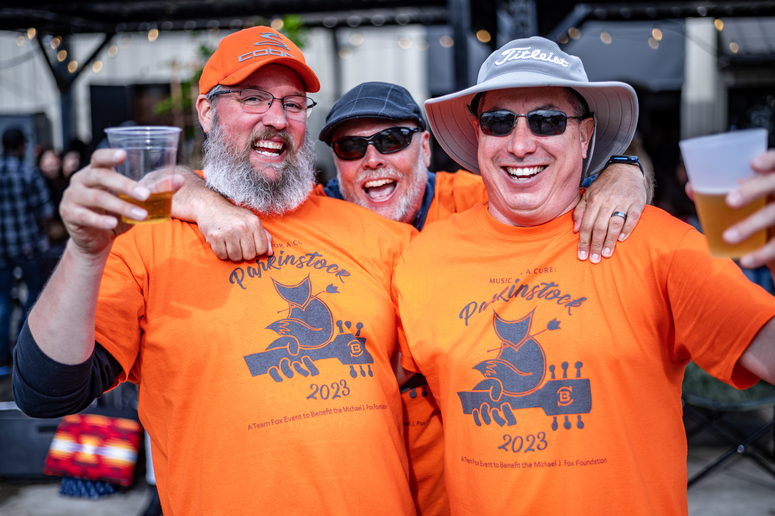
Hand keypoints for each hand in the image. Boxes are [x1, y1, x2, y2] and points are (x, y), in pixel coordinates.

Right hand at [59, 149, 166, 255]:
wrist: (97, 239)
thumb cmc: (117, 213)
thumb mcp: (135, 201)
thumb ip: (154, 190)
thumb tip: (180, 179)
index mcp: (95, 171)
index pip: (98, 157)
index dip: (110, 155)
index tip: (124, 154)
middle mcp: (81, 180)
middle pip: (100, 176)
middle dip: (125, 185)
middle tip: (146, 194)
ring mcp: (72, 197)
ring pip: (97, 198)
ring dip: (121, 206)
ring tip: (142, 215)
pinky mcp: (69, 214)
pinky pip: (85, 216)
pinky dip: (101, 220)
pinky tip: (114, 223)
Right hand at [170, 168, 272, 261]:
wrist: (210, 206)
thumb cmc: (234, 215)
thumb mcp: (251, 220)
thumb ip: (264, 236)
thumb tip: (270, 253)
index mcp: (254, 223)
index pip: (262, 249)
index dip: (256, 251)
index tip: (250, 245)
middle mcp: (242, 227)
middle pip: (249, 256)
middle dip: (244, 254)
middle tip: (238, 245)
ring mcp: (228, 232)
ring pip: (236, 258)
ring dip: (232, 254)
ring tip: (229, 243)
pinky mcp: (215, 237)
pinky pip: (222, 256)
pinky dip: (221, 253)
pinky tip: (221, 243)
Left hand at [573, 162, 646, 262]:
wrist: (625, 169)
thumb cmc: (604, 185)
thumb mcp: (588, 194)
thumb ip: (580, 211)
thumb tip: (575, 229)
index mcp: (594, 200)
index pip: (586, 224)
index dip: (583, 241)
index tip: (582, 255)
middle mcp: (607, 201)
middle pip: (599, 226)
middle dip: (595, 245)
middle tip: (594, 259)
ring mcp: (623, 201)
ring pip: (615, 224)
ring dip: (610, 241)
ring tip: (606, 254)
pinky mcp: (637, 202)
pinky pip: (632, 217)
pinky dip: (627, 229)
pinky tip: (621, 239)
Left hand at [720, 150, 774, 270]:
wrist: (773, 250)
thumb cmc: (755, 217)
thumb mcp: (744, 205)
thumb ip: (721, 195)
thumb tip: (690, 187)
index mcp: (773, 183)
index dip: (769, 160)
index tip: (752, 164)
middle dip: (754, 189)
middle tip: (729, 201)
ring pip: (774, 214)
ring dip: (750, 225)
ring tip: (727, 237)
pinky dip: (762, 254)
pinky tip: (745, 261)